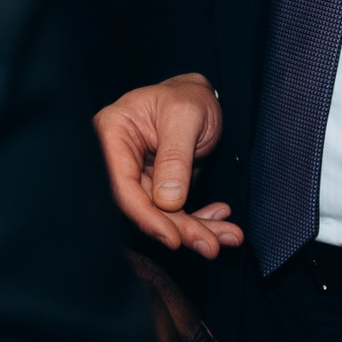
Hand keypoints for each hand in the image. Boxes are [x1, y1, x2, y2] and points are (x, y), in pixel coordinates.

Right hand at [95, 75, 240, 256]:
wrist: (200, 99)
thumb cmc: (188, 97)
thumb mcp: (186, 116)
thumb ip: (176, 156)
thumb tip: (167, 201)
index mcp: (112, 133)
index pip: (121, 185)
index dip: (145, 215)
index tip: (173, 238)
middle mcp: (117, 159)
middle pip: (141, 207)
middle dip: (179, 229)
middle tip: (211, 245)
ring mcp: (136, 177)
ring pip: (160, 216)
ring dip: (195, 231)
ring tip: (229, 236)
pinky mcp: (154, 190)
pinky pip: (173, 214)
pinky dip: (199, 222)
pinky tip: (221, 220)